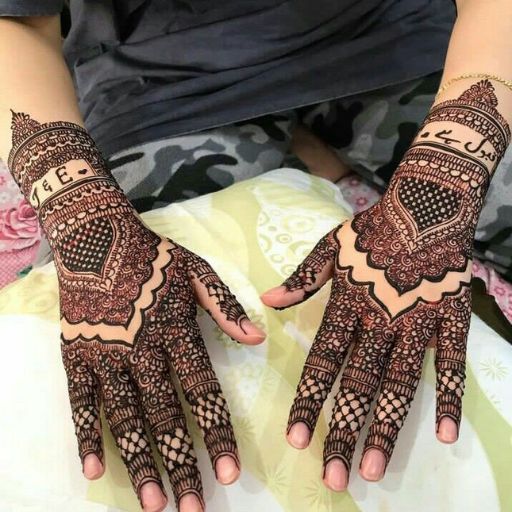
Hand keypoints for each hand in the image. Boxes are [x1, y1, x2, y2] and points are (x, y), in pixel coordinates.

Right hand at [7, 112, 264, 511]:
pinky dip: (86, 436)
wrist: (98, 238)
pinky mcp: (76, 355)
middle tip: (193, 510)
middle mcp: (141, 350)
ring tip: (154, 504)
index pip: (202, 392)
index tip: (230, 475)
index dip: (216, 435)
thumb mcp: (197, 272)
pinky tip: (95, 471)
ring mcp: (105, 354)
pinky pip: (79, 402)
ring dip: (140, 462)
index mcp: (175, 331)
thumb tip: (258, 338)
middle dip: (181, 465)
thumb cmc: (154, 257)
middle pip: (164, 416)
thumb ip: (225, 306)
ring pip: (124, 417)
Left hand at [262, 80, 509, 490]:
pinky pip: (450, 363)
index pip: (323, 362)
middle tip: (333, 477)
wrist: (423, 206)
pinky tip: (445, 434)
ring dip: (386, 426)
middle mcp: (379, 320)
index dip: (309, 401)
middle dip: (343, 430)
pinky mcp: (449, 319)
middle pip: (358, 384)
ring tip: (373, 467)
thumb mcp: (328, 247)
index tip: (296, 440)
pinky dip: (447, 396)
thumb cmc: (370, 228)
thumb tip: (266, 300)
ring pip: (399, 383)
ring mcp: (416, 322)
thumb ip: (301, 279)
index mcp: (347, 304)